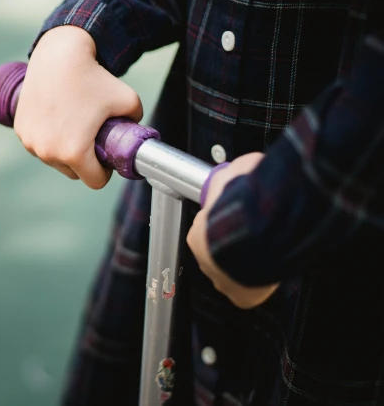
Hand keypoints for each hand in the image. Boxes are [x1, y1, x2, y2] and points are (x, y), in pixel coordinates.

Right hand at [14, 26, 142, 188]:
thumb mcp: (129, 101)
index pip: (95, 181)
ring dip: (63, 150)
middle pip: (72, 173)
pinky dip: (48, 137)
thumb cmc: (95, 78)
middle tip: (91, 137)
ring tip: (73, 124)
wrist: (60, 55)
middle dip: (83, 161)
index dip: (105, 170)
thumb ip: (136, 124)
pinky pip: (39, 143)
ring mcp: (31, 141)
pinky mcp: (21, 129)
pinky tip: (56, 117)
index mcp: (74, 152)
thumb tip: (135, 135)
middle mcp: (48, 152)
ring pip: (53, 159)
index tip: (105, 154)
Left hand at [186, 152, 279, 308]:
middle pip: (220, 253)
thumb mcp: (232, 175)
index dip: (225, 224)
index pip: (207, 231)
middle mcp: (205, 260)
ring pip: (233, 273)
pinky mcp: (241, 296)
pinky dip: (257, 284)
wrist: (261, 232)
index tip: (240, 217)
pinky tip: (268, 271)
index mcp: (197, 234)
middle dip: (235, 244)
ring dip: (246, 264)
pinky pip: (249, 292)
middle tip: (255, 234)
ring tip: (263, 251)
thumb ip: (231, 176)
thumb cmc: (244, 203)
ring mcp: (222, 280)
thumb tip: (238, 167)